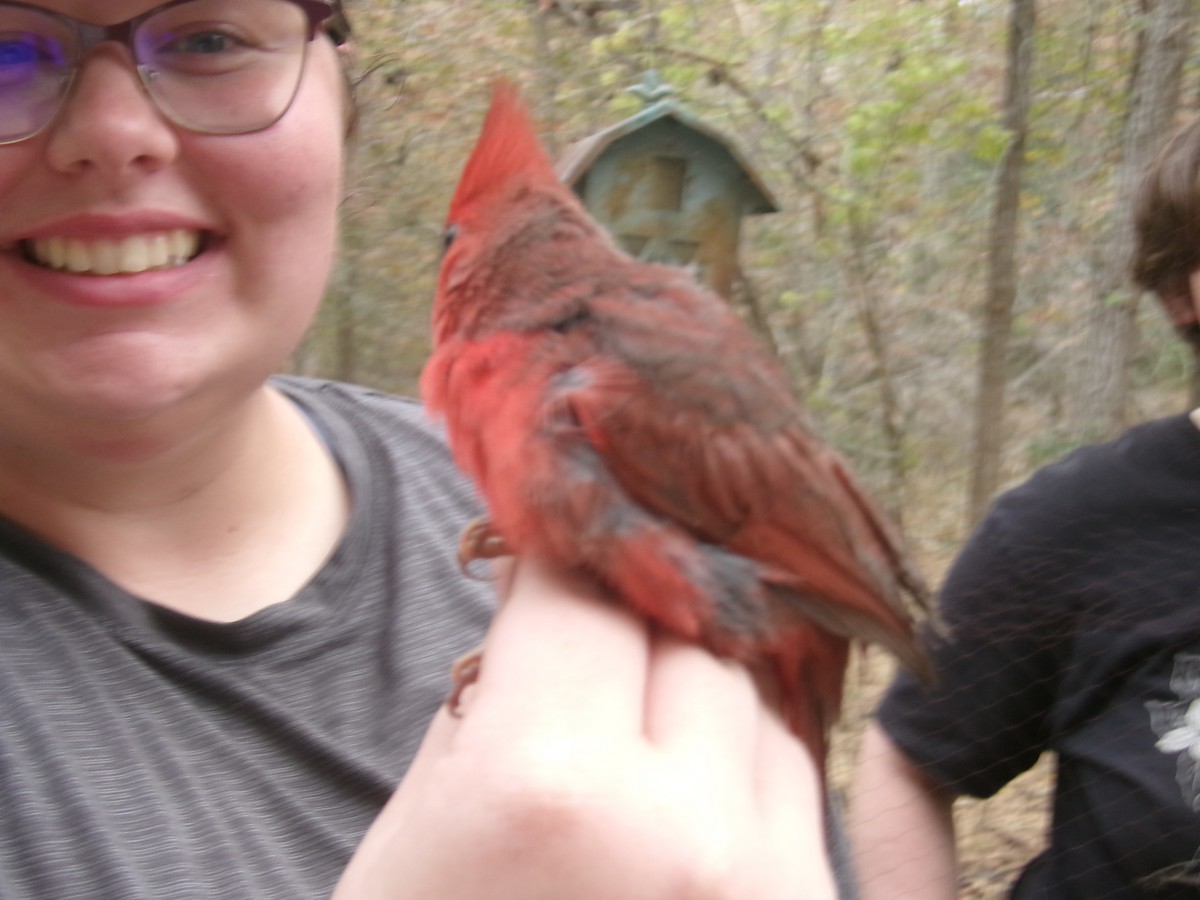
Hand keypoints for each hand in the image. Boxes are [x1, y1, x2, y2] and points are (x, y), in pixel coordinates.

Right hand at [333, 557, 833, 899]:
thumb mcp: (421, 831)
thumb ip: (496, 700)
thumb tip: (556, 600)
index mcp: (547, 792)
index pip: (580, 594)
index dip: (554, 564)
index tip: (549, 550)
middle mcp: (682, 832)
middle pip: (684, 633)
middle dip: (626, 622)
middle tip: (587, 640)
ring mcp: (770, 890)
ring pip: (754, 697)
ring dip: (692, 688)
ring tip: (629, 736)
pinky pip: (795, 780)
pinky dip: (740, 762)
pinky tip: (681, 798)